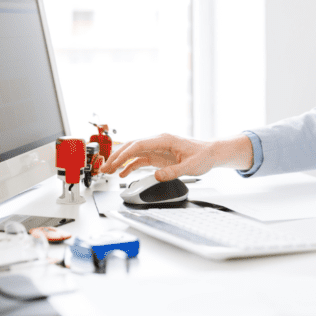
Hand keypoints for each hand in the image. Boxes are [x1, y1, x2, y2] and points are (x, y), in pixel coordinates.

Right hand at [99, 133, 253, 181]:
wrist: (211, 153)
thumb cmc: (203, 155)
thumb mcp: (190, 166)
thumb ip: (173, 171)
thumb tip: (157, 176)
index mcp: (164, 139)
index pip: (139, 144)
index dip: (124, 154)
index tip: (114, 162)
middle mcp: (158, 141)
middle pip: (132, 147)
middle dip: (116, 157)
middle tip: (104, 168)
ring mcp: (157, 148)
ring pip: (133, 153)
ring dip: (120, 161)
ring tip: (108, 171)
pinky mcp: (158, 156)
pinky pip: (140, 159)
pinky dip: (130, 166)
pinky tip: (122, 174)